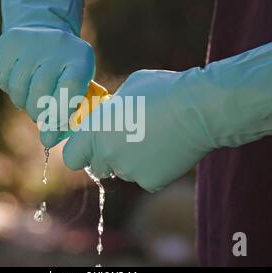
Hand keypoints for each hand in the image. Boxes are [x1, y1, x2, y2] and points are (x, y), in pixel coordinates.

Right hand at [0, 27, 94, 146]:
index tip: (54, 125)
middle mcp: (57, 44)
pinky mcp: (9, 41)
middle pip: (41, 90)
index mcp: (80, 57)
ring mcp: (32, 40)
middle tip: (40, 115)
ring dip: (23, 103)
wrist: (45, 32)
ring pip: (19, 87)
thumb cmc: (65, 72)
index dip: (61, 111)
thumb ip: (65, 114)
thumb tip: (47, 141)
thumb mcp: (75, 88)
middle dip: (38, 112)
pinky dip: (8, 89)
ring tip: (30, 100)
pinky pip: (3, 78)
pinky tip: (20, 84)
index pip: (70, 87)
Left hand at [63, 32, 271, 191]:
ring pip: (124, 172)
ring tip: (153, 140)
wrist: (198, 108)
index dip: (81, 151)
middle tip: (124, 141)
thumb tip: (109, 113)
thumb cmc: (162, 90)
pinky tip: (167, 151)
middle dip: (106, 157)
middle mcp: (108, 155)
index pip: (72, 156)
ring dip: (131, 161)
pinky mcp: (152, 182)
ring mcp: (130, 171)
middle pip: (97, 167)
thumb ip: (111, 108)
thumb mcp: (128, 90)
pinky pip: (146, 179)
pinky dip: (154, 169)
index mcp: (96, 131)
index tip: (90, 144)